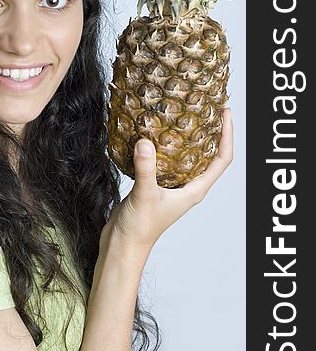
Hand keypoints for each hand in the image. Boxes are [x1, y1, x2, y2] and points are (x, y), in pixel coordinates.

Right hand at [101, 108, 232, 250]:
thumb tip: (145, 141)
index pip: (221, 160)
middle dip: (211, 130)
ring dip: (188, 136)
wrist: (123, 244)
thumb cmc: (140, 228)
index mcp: (195, 190)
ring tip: (183, 113)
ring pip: (187, 155)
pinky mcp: (157, 182)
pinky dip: (165, 144)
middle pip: (208, 154)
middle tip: (206, 106)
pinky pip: (167, 158)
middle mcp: (188, 186)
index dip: (227, 135)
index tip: (225, 113)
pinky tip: (154, 132)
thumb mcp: (145, 195)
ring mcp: (173, 184)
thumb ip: (146, 169)